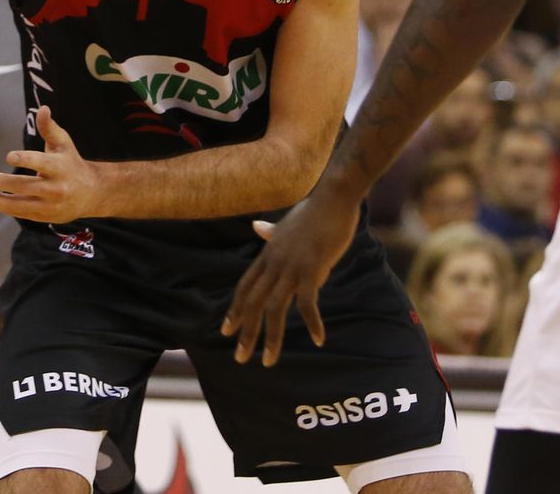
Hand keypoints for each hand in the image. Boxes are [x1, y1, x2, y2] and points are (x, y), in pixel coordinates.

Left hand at [0, 107, 102, 221]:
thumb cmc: (71, 163)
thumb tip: (42, 108)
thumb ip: (50, 128)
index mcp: (61, 168)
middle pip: (23, 186)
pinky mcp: (43, 217)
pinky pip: (17, 212)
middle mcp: (55, 189)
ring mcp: (48, 206)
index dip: (26, 159)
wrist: (91, 194)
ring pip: (16, 205)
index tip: (9, 156)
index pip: (42, 164)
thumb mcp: (64, 144)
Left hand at [221, 188, 359, 366]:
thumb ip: (271, 231)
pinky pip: (307, 304)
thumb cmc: (314, 211)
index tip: (226, 331)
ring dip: (271, 338)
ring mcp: (292, 267)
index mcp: (268, 254)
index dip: (235, 310)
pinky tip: (319, 339)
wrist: (333, 198)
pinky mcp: (312, 270)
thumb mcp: (287, 224)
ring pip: (274, 309)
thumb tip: (257, 227)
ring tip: (269, 361)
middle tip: (240, 358)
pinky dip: (313, 323)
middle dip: (246, 333)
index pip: (245, 287)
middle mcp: (275, 263)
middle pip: (254, 303)